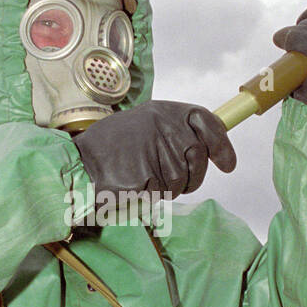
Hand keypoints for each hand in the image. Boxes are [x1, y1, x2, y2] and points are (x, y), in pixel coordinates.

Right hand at [73, 101, 236, 199]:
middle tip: (173, 178)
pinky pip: (165, 192)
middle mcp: (164, 128)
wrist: (79, 165)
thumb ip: (171, 130)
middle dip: (193, 175)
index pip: (206, 121)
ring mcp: (157, 152)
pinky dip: (153, 194)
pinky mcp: (149, 176)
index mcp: (162, 111)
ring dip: (170, 186)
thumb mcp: (141, 124)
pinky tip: (134, 184)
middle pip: (199, 158)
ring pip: (184, 180)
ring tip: (143, 175)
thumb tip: (203, 146)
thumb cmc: (108, 147)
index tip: (228, 163)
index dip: (222, 144)